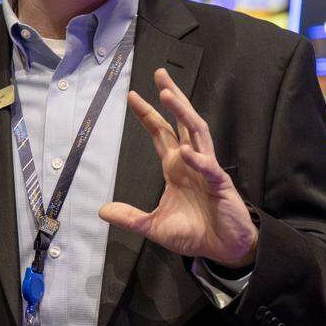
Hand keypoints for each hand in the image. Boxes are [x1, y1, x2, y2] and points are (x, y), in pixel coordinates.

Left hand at [99, 68, 257, 266]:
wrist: (224, 249)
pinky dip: (198, 160)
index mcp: (175, 166)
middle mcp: (191, 161)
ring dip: (183, 114)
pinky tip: (186, 152)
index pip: (160, 133)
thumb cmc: (195, 233)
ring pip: (197, 133)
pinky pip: (209, 168)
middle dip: (171, 98)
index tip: (132, 96)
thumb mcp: (154, 226)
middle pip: (181, 122)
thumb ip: (130, 217)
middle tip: (160, 75)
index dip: (147, 114)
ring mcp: (207, 170)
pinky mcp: (220, 185)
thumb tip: (102, 210)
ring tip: (169, 95)